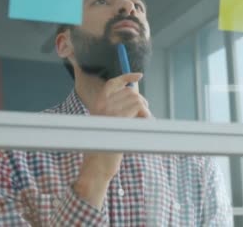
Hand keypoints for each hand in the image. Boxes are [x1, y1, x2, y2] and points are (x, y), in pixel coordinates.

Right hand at [74, 73, 151, 208]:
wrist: (96, 167)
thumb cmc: (104, 149)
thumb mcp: (109, 125)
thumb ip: (120, 111)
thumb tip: (137, 97)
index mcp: (98, 105)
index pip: (112, 83)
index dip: (126, 76)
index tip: (138, 75)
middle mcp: (101, 105)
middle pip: (130, 92)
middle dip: (142, 102)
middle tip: (144, 117)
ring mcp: (109, 112)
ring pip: (137, 100)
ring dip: (145, 111)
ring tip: (144, 124)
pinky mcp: (118, 120)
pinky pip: (139, 108)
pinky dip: (147, 116)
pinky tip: (146, 126)